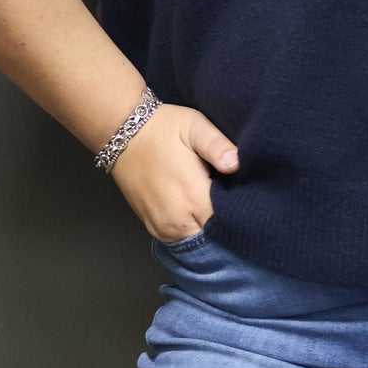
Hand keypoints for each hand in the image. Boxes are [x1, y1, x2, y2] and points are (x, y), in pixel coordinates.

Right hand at [108, 102, 238, 244]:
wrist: (123, 134)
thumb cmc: (163, 128)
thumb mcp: (194, 126)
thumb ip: (218, 146)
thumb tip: (236, 164)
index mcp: (193, 197)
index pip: (228, 222)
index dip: (239, 213)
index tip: (244, 200)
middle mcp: (177, 219)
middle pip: (213, 236)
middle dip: (224, 223)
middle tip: (230, 202)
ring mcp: (162, 226)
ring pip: (196, 241)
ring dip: (206, 229)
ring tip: (212, 207)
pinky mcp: (152, 226)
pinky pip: (178, 240)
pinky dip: (189, 231)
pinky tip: (195, 213)